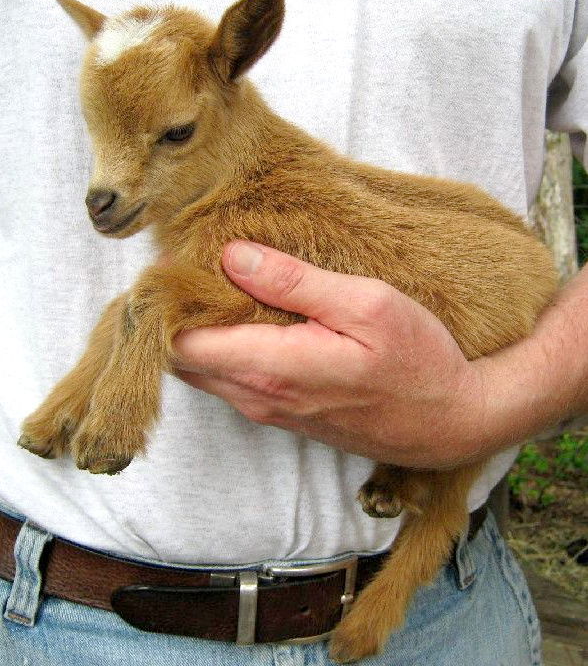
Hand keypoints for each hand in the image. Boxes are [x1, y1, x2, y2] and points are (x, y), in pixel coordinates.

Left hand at [174, 241, 484, 467]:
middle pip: (183, 359)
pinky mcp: (282, 415)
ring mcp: (269, 411)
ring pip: (204, 371)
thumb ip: (295, 282)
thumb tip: (231, 256)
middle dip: (178, 316)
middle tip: (194, 268)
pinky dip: (223, 349)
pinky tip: (248, 316)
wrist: (450, 423)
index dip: (171, 302)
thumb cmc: (418, 361)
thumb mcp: (366, 305)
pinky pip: (230, 380)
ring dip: (200, 332)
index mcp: (272, 368)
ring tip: (220, 285)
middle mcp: (258, 397)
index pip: (182, 342)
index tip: (180, 262)